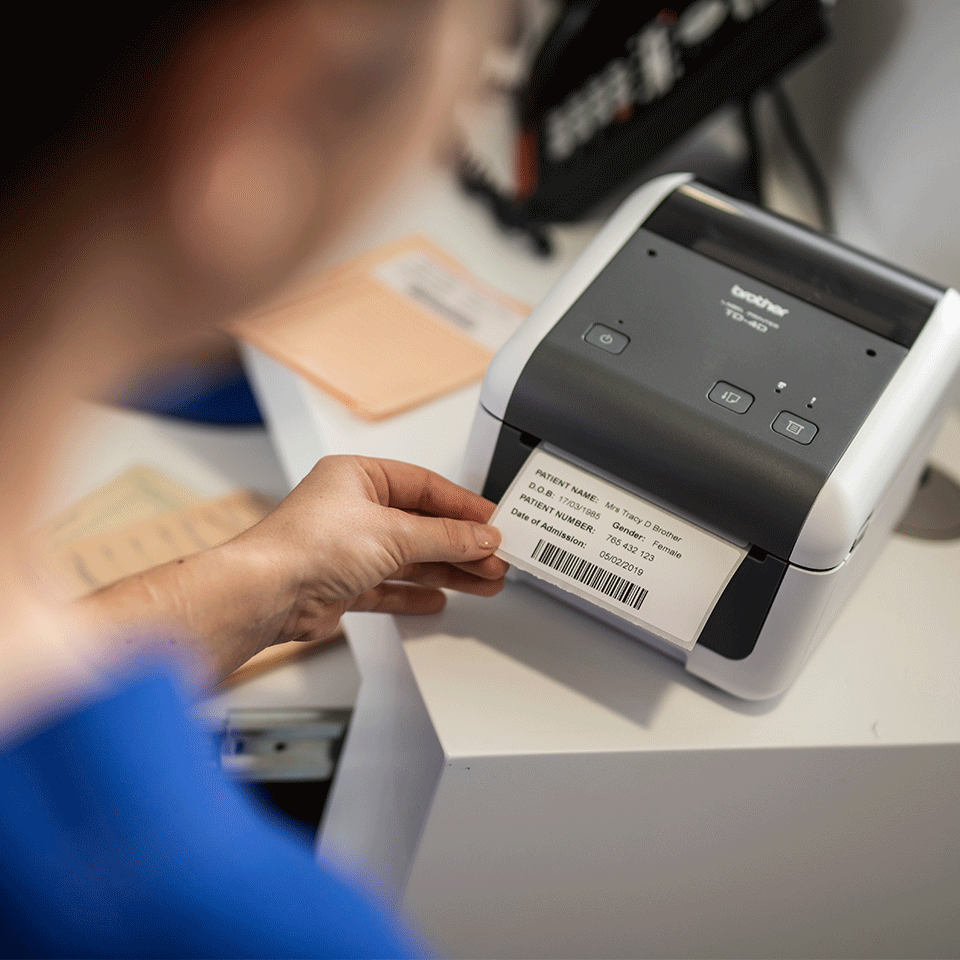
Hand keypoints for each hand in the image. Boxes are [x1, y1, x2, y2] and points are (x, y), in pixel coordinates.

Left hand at [235, 455, 508, 645]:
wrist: (266, 594)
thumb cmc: (306, 546)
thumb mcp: (393, 532)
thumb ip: (445, 536)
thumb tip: (479, 535)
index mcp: (358, 477)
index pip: (424, 487)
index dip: (463, 506)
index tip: (492, 523)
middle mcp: (351, 509)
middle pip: (421, 524)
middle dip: (461, 543)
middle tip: (495, 558)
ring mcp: (347, 547)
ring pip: (410, 557)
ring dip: (447, 569)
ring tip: (484, 580)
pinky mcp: (342, 583)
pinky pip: (389, 586)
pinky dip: (414, 593)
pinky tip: (439, 598)